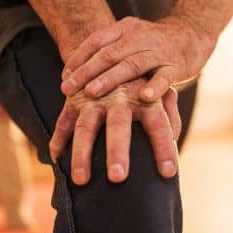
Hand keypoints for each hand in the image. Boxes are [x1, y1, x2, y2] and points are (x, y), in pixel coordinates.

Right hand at [49, 79, 181, 185]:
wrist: (112, 51)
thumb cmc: (143, 83)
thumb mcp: (161, 93)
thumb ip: (171, 115)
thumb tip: (176, 138)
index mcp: (146, 99)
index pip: (159, 125)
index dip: (164, 148)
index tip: (169, 173)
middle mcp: (120, 98)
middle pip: (118, 126)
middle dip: (117, 151)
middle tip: (118, 178)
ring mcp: (94, 99)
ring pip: (85, 127)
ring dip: (82, 154)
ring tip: (81, 181)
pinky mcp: (74, 100)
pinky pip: (63, 122)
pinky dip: (58, 140)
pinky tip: (56, 160)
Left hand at [60, 15, 213, 102]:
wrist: (193, 34)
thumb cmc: (154, 43)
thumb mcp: (130, 38)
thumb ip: (108, 51)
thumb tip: (72, 74)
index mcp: (125, 28)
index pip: (96, 41)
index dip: (78, 58)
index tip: (64, 77)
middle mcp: (141, 37)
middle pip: (109, 53)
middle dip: (86, 71)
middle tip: (67, 88)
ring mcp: (159, 51)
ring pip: (132, 64)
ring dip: (110, 79)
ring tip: (92, 93)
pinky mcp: (176, 66)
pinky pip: (164, 77)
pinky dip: (154, 87)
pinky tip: (144, 98)